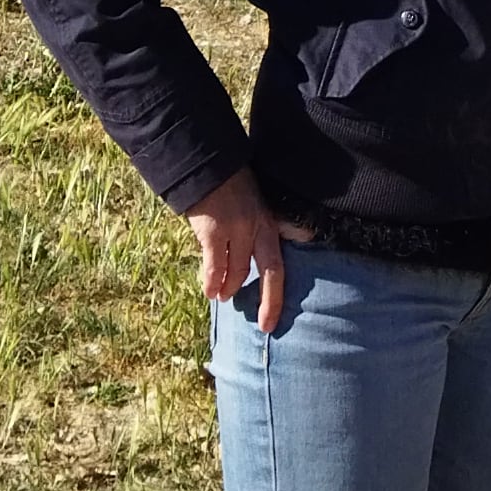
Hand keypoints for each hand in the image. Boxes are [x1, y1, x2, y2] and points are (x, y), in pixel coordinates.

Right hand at [188, 169, 288, 334]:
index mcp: (270, 222)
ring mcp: (238, 230)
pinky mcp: (214, 232)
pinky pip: (215, 266)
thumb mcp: (252, 205)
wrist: (207, 164)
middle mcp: (260, 227)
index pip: (282, 261)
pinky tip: (209, 292)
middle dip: (271, 302)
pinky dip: (212, 282)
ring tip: (223, 297)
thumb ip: (254, 231)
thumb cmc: (228, 186)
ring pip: (239, 272)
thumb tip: (253, 259)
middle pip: (273, 272)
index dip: (284, 289)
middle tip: (266, 325)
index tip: (283, 309)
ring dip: (230, 289)